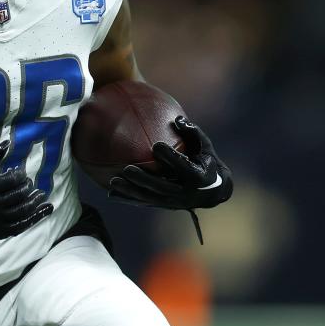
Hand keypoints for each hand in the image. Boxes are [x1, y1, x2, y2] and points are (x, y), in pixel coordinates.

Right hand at [0, 140, 52, 259]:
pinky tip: (46, 209)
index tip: (21, 173)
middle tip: (30, 183)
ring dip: (35, 202)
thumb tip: (7, 143)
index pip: (12, 180)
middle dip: (27, 187)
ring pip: (23, 210)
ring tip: (41, 194)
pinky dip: (37, 217)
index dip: (19, 175)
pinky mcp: (1, 232)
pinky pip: (23, 224)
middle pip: (19, 195)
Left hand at [108, 116, 232, 210]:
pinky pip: (145, 203)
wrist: (213, 191)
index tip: (156, 146)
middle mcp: (186, 193)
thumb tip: (178, 119)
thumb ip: (193, 132)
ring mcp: (175, 202)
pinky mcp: (165, 206)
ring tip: (112, 182)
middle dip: (143, 179)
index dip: (170, 157)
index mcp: (198, 176)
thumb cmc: (206, 160)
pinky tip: (111, 193)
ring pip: (150, 198)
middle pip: (162, 187)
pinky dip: (129, 199)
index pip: (183, 167)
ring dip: (131, 191)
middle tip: (126, 169)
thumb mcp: (205, 146)